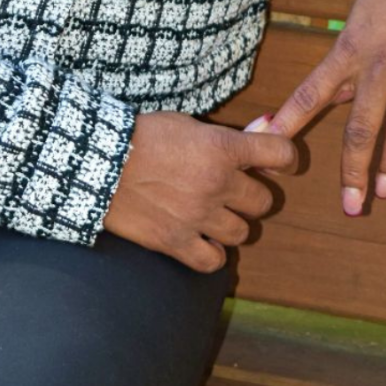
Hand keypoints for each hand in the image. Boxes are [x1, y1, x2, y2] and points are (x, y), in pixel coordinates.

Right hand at [103, 110, 297, 272]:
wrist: (99, 161)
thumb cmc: (141, 135)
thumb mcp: (186, 124)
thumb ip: (224, 136)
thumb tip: (261, 133)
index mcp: (222, 148)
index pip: (280, 153)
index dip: (286, 158)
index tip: (280, 163)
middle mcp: (217, 183)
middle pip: (263, 201)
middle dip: (250, 194)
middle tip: (232, 190)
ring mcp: (198, 216)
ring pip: (242, 232)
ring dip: (231, 224)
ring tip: (212, 214)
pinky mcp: (176, 241)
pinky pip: (214, 261)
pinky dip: (212, 254)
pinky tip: (201, 240)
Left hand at [250, 0, 385, 217]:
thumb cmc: (382, 3)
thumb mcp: (351, 28)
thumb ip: (341, 70)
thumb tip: (318, 105)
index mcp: (348, 51)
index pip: (311, 92)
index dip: (289, 120)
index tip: (268, 143)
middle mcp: (380, 66)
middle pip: (361, 128)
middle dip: (354, 170)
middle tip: (350, 205)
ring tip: (384, 193)